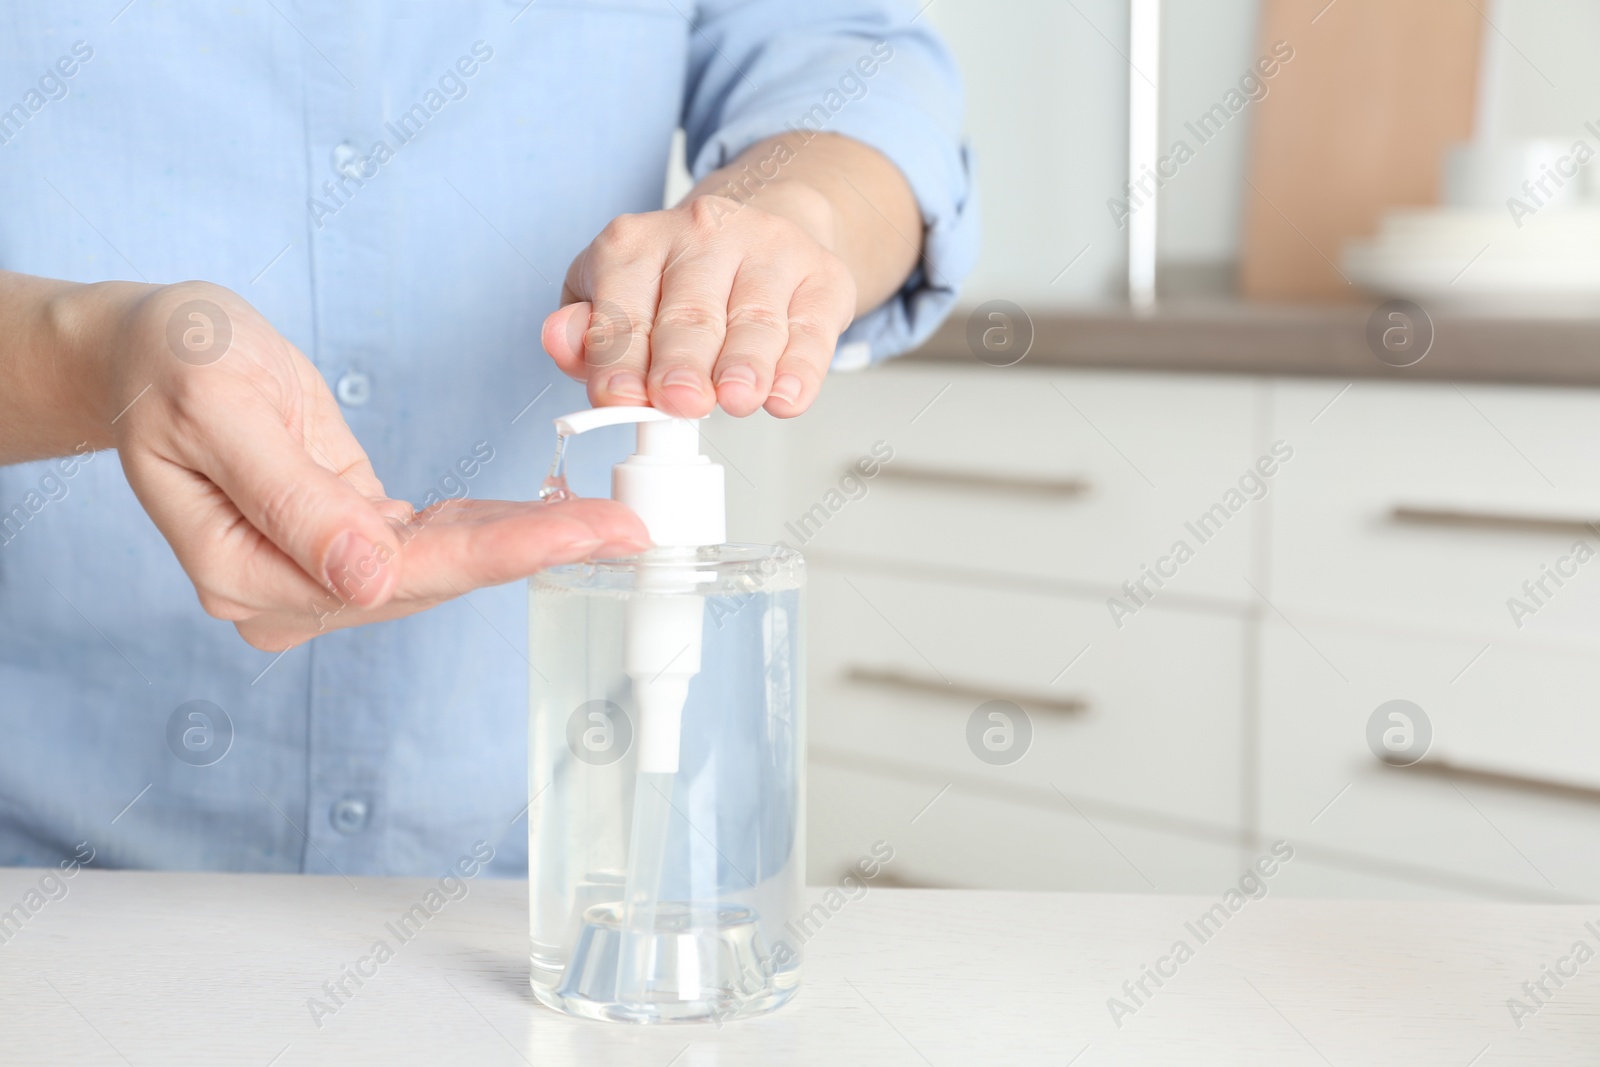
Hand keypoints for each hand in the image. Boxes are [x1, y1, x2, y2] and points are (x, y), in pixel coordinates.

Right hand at [92, 281, 647, 650]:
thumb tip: (369, 580)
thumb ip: (292, 498)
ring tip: (610, 525)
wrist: (148, 349)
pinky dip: (491, 526)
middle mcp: (285, 591)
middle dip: (535, 551)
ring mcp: (316, 571)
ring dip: (525, 543)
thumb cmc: (172, 361)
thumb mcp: (218, 407)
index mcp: (246, 572)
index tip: (584, 534)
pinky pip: (430, 540)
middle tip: (629, 532)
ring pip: (441, 564)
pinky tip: (550, 516)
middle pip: (432, 577)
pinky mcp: (343, 541)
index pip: (398, 571)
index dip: (500, 553)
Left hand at [541, 184, 857, 419]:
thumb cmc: (674, 284)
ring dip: (745, 364)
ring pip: (754, 319)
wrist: (759, 237)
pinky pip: (811, 329)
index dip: (619, 357)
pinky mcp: (820, 277)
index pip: (623, 307)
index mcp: (636, 243)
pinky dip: (801, 368)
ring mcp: (767, 250)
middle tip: (681, 401)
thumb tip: (560, 340)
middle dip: (683, 362)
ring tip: (737, 400)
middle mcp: (702, 235)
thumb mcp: (613, 298)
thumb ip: (585, 332)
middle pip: (690, 313)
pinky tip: (786, 395)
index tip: (619, 398)